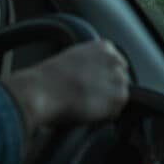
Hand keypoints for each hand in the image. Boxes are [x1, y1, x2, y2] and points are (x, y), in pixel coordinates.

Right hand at [1, 40, 130, 130]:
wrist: (42, 91)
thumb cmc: (48, 79)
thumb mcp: (73, 59)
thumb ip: (92, 63)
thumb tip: (97, 78)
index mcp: (104, 47)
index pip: (116, 65)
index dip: (104, 79)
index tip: (92, 87)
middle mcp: (115, 59)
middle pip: (121, 80)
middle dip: (108, 90)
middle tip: (87, 98)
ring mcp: (119, 77)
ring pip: (119, 96)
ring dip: (106, 104)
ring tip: (84, 105)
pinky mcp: (119, 96)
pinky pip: (115, 112)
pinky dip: (103, 116)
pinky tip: (87, 112)